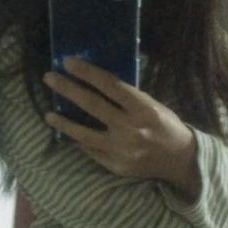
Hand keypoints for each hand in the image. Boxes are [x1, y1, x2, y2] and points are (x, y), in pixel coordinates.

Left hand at [42, 56, 200, 200]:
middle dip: (68, 89)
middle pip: (92, 105)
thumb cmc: (164, 125)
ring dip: (64, 122)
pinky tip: (69, 133)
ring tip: (48, 114)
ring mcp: (121, 150)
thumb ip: (126, 98)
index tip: (68, 62)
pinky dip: (79, 140)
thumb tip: (94, 83)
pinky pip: (91, 150)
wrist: (179, 159)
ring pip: (84, 134)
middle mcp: (131, 128)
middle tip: (49, 78)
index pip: (110, 85)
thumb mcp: (151, 105)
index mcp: (143, 108)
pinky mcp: (116, 166)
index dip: (87, 72)